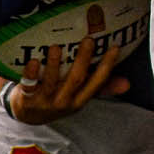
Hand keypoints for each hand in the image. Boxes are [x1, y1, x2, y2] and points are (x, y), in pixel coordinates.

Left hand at [0, 7, 129, 126]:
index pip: (97, 83)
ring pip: (52, 82)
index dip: (107, 66)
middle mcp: (63, 102)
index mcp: (79, 100)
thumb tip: (127, 83)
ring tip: (56, 46)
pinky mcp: (26, 99)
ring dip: (55, 64)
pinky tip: (34, 60)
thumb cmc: (58, 98)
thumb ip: (101, 88)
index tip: (115, 47)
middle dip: (83, 60)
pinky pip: (29, 86)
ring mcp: (44, 102)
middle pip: (76, 80)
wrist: (26, 115)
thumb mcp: (79, 97)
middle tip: (89, 39)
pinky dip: (31, 74)